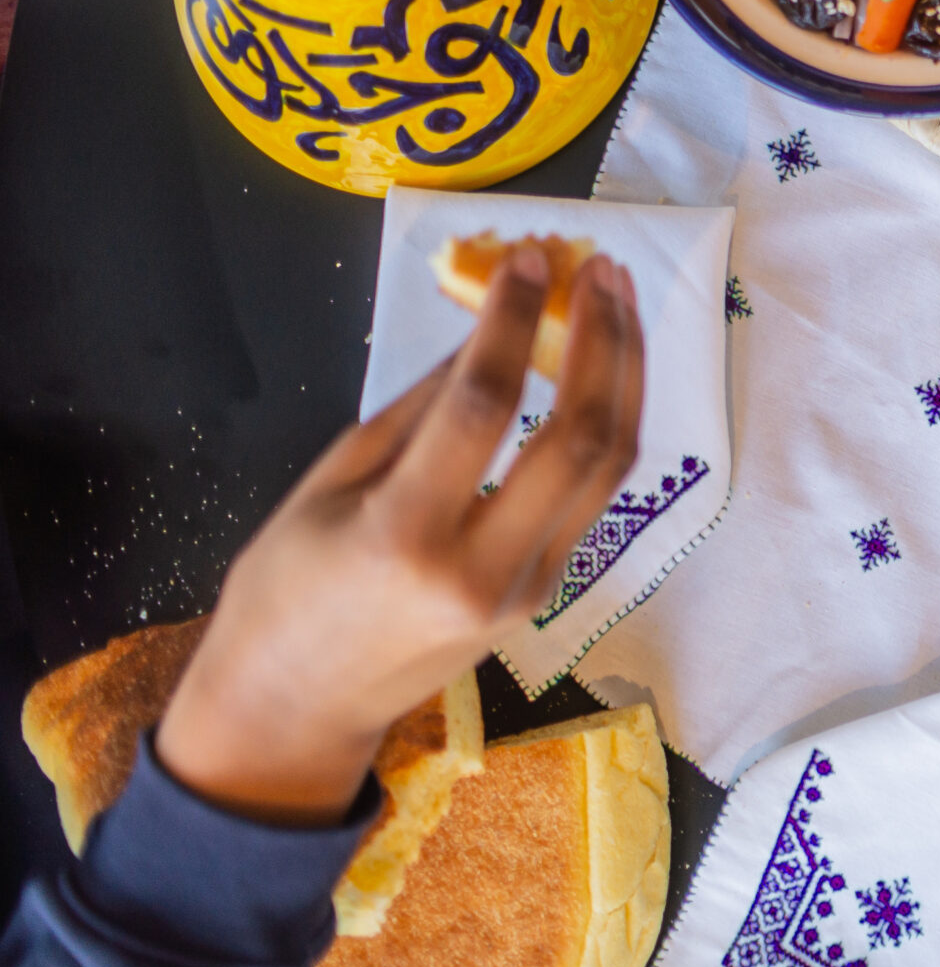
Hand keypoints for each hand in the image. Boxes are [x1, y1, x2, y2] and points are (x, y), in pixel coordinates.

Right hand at [157, 248, 642, 823]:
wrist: (298, 708)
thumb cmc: (288, 589)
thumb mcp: (330, 483)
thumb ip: (419, 408)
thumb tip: (488, 329)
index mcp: (406, 536)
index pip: (486, 407)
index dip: (514, 321)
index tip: (528, 258)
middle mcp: (482, 568)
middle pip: (578, 438)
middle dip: (602, 340)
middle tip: (602, 269)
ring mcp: (527, 589)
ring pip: (608, 467)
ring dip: (625, 374)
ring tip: (617, 302)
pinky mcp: (548, 595)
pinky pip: (595, 497)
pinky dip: (607, 424)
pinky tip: (603, 371)